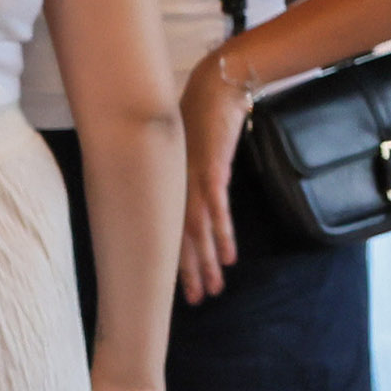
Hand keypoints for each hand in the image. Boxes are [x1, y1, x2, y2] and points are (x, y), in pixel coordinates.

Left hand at [176, 49, 251, 299]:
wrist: (214, 89)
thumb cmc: (198, 120)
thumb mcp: (185, 155)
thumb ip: (183, 179)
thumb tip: (187, 202)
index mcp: (162, 185)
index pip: (162, 230)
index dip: (169, 262)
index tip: (175, 288)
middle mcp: (171, 186)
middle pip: (176, 239)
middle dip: (187, 273)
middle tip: (195, 301)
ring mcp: (189, 180)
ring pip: (195, 232)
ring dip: (205, 263)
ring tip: (212, 290)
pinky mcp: (210, 171)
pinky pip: (216, 210)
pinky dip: (221, 235)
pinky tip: (228, 259)